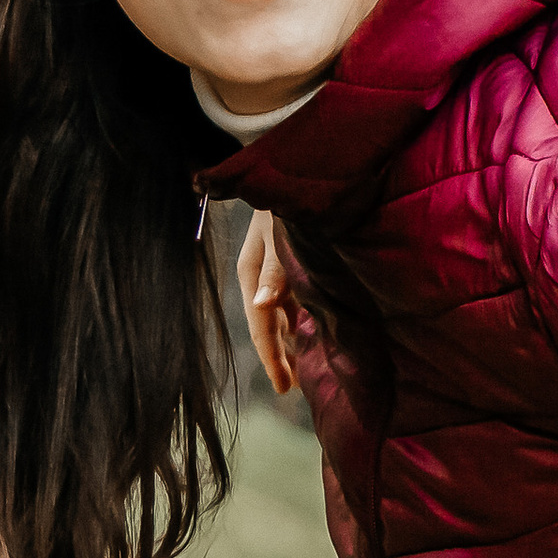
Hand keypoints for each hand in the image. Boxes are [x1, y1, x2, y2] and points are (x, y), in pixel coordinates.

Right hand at [238, 208, 298, 395]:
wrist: (290, 168)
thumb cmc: (285, 198)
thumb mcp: (279, 232)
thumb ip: (275, 269)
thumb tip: (262, 306)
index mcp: (251, 270)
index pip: (260, 324)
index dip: (272, 357)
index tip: (285, 388)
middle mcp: (258, 273)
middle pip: (268, 324)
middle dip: (279, 355)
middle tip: (294, 387)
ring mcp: (271, 267)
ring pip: (279, 312)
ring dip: (289, 338)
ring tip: (301, 366)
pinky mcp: (285, 260)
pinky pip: (289, 297)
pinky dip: (297, 317)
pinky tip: (307, 329)